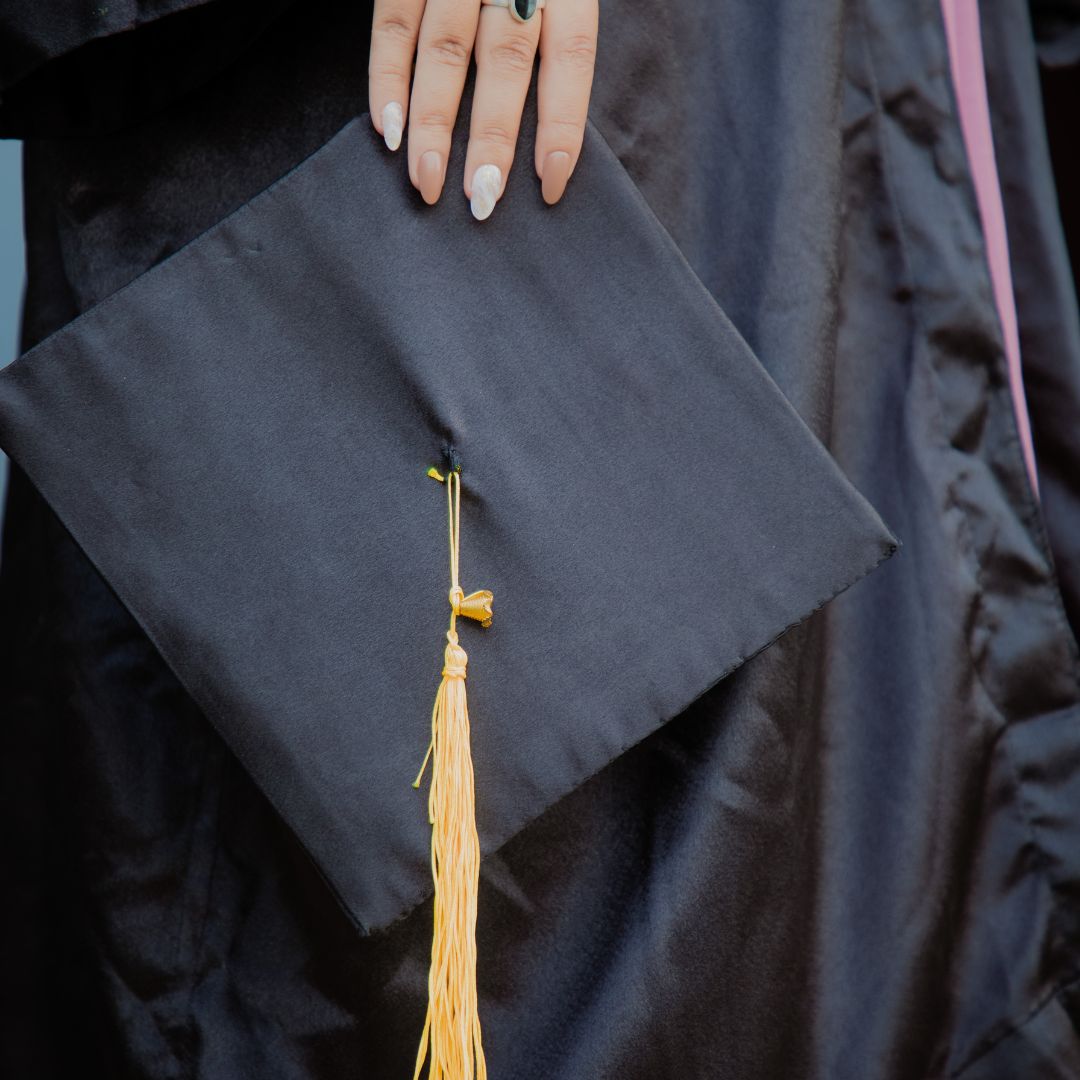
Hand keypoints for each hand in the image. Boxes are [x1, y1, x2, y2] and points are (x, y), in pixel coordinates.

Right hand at [368, 0, 598, 219]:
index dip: (561, 126)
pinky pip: (393, 25)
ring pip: (445, 52)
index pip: (570, 59)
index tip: (551, 184)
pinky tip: (388, 130)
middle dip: (491, 139)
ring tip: (426, 180)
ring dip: (433, 124)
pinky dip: (386, 79)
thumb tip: (547, 138)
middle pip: (504, 65)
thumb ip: (552, 40)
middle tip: (480, 200)